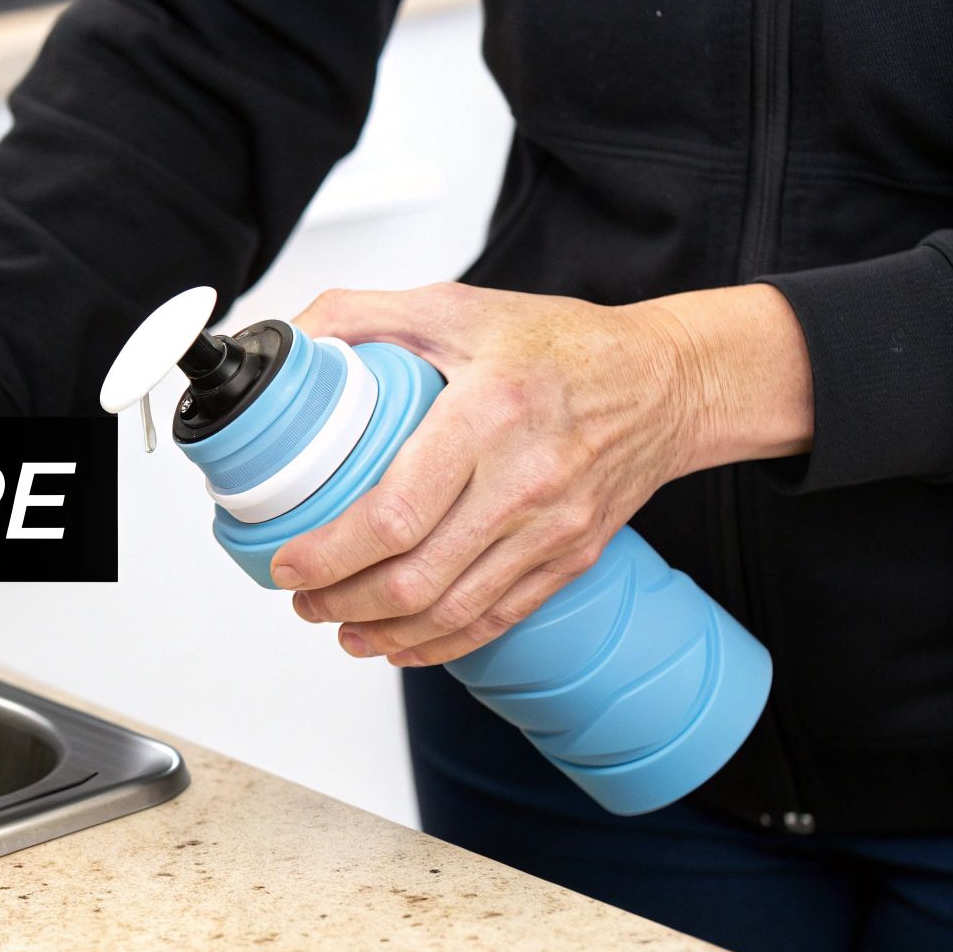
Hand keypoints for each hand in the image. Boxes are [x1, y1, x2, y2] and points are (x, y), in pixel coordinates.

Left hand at [272, 281, 810, 666]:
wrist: (665, 383)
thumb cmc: (560, 346)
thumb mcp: (454, 308)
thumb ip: (360, 315)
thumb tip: (290, 341)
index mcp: (488, 415)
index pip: (396, 513)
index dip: (330, 553)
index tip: (287, 562)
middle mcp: (524, 481)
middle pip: (416, 577)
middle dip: (341, 600)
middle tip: (302, 597)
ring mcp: (551, 529)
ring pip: (452, 611)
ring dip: (381, 630)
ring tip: (338, 624)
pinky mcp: (569, 558)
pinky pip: (496, 620)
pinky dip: (439, 643)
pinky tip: (399, 642)